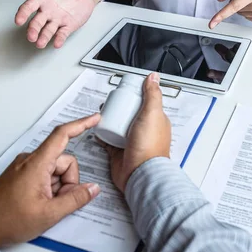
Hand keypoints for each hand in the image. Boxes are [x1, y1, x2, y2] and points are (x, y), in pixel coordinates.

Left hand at [0, 114, 101, 247]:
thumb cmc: (8, 220)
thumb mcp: (49, 214)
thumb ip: (75, 199)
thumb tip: (93, 189)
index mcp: (36, 164)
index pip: (62, 136)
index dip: (81, 125)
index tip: (94, 119)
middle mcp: (30, 160)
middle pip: (64, 161)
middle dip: (69, 182)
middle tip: (58, 202)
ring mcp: (25, 167)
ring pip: (56, 170)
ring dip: (59, 187)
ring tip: (46, 206)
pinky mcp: (22, 175)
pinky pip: (46, 175)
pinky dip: (50, 188)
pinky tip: (42, 203)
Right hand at [14, 0, 102, 48]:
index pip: (29, 6)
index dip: (23, 13)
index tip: (18, 20)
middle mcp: (47, 11)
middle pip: (36, 22)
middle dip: (33, 29)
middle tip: (31, 36)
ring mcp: (56, 19)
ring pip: (47, 30)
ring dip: (43, 37)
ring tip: (40, 43)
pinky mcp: (67, 26)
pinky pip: (62, 34)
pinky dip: (59, 39)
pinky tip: (57, 43)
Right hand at [103, 73, 171, 191]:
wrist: (140, 173)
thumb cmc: (149, 147)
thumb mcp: (152, 114)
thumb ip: (153, 95)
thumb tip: (154, 77)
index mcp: (155, 121)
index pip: (145, 103)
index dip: (134, 96)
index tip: (123, 90)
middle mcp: (144, 131)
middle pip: (129, 114)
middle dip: (118, 107)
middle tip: (108, 102)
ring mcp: (132, 141)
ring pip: (118, 126)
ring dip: (109, 119)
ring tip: (100, 113)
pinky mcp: (119, 151)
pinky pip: (108, 140)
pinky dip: (102, 134)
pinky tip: (96, 128)